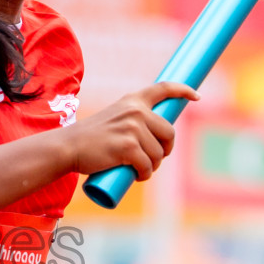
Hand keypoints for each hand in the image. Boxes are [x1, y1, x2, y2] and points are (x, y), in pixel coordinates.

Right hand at [58, 81, 198, 180]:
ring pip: (158, 154)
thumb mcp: (114, 119)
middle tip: (152, 159)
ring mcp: (132, 128)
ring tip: (137, 169)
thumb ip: (132, 121)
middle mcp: (136, 111)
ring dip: (152, 166)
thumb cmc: (90, 138)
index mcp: (132, 101)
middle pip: (169, 133)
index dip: (183, 91)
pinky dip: (144, 174)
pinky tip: (135, 175)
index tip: (196, 97)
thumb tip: (155, 138)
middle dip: (165, 149)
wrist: (67, 147)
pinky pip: (147, 166)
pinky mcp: (128, 147)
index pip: (163, 88)